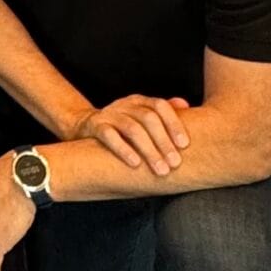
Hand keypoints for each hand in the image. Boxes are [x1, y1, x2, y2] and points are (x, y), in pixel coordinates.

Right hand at [75, 93, 191, 175]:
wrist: (84, 126)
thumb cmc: (121, 127)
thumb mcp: (141, 117)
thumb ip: (163, 112)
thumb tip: (185, 105)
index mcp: (139, 101)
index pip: (160, 106)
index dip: (173, 123)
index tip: (184, 145)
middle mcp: (125, 104)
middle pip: (148, 118)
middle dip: (164, 142)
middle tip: (175, 163)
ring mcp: (109, 114)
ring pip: (132, 129)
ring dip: (149, 150)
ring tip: (160, 169)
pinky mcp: (95, 126)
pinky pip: (109, 136)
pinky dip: (123, 150)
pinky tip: (135, 163)